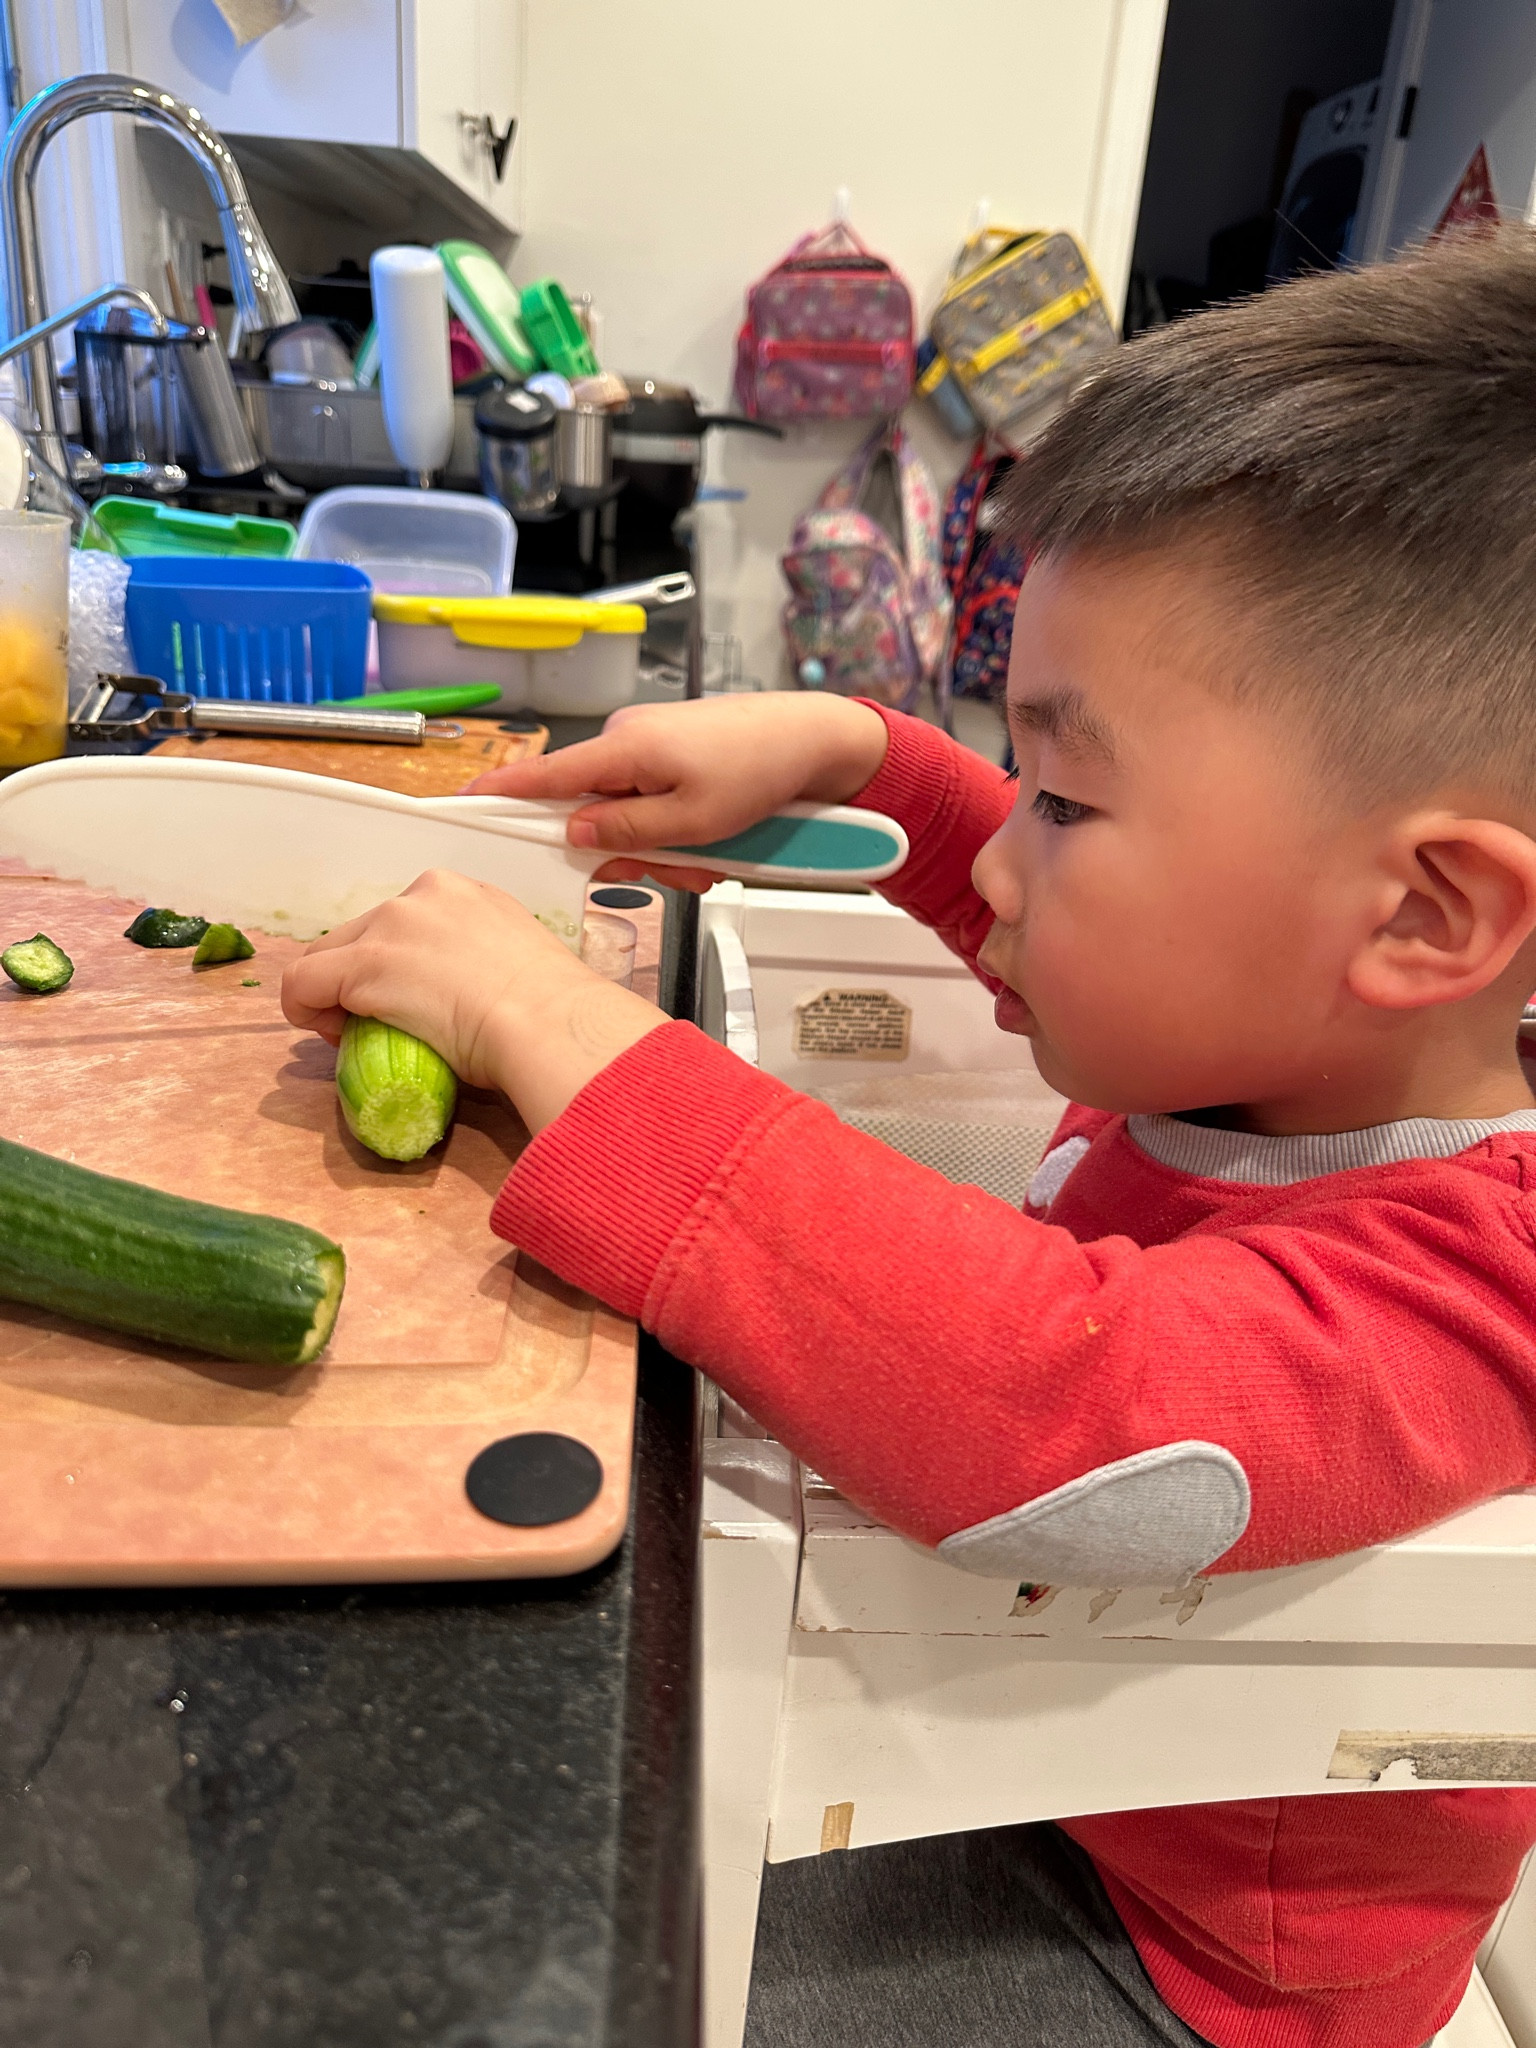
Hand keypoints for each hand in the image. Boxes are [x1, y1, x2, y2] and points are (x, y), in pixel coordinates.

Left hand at [280, 869, 665, 1134]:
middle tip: (378, 1022)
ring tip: (357, 1032)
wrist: (549, 1023)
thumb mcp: (518, 963)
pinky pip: (304, 982)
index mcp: (464, 893)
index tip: (409, 1002)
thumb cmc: (551, 1012)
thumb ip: (485, 962)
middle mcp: (423, 894)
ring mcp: (391, 925)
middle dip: (358, 976)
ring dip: (334, 992)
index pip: (403, 922)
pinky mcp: (364, 963)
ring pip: (329, 954)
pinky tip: (327, 1034)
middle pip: (361, 933)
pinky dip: (304, 1008)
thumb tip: (475, 994)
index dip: (394, 964)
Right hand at [463, 693, 889, 891]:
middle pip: (592, 810)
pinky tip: (719, 842)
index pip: (543, 774)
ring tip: (714, 853)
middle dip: (630, 850)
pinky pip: (658, 805)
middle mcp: (628, 740)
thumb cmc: (761, 769)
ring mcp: (652, 746)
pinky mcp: (675, 755)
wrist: (818, 739)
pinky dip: (684, 832)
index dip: (501, 792)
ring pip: (632, 817)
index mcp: (623, 748)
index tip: (462, 803)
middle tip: (680, 864)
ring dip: (667, 848)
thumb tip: (575, 836)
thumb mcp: (693, 822)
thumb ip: (627, 833)